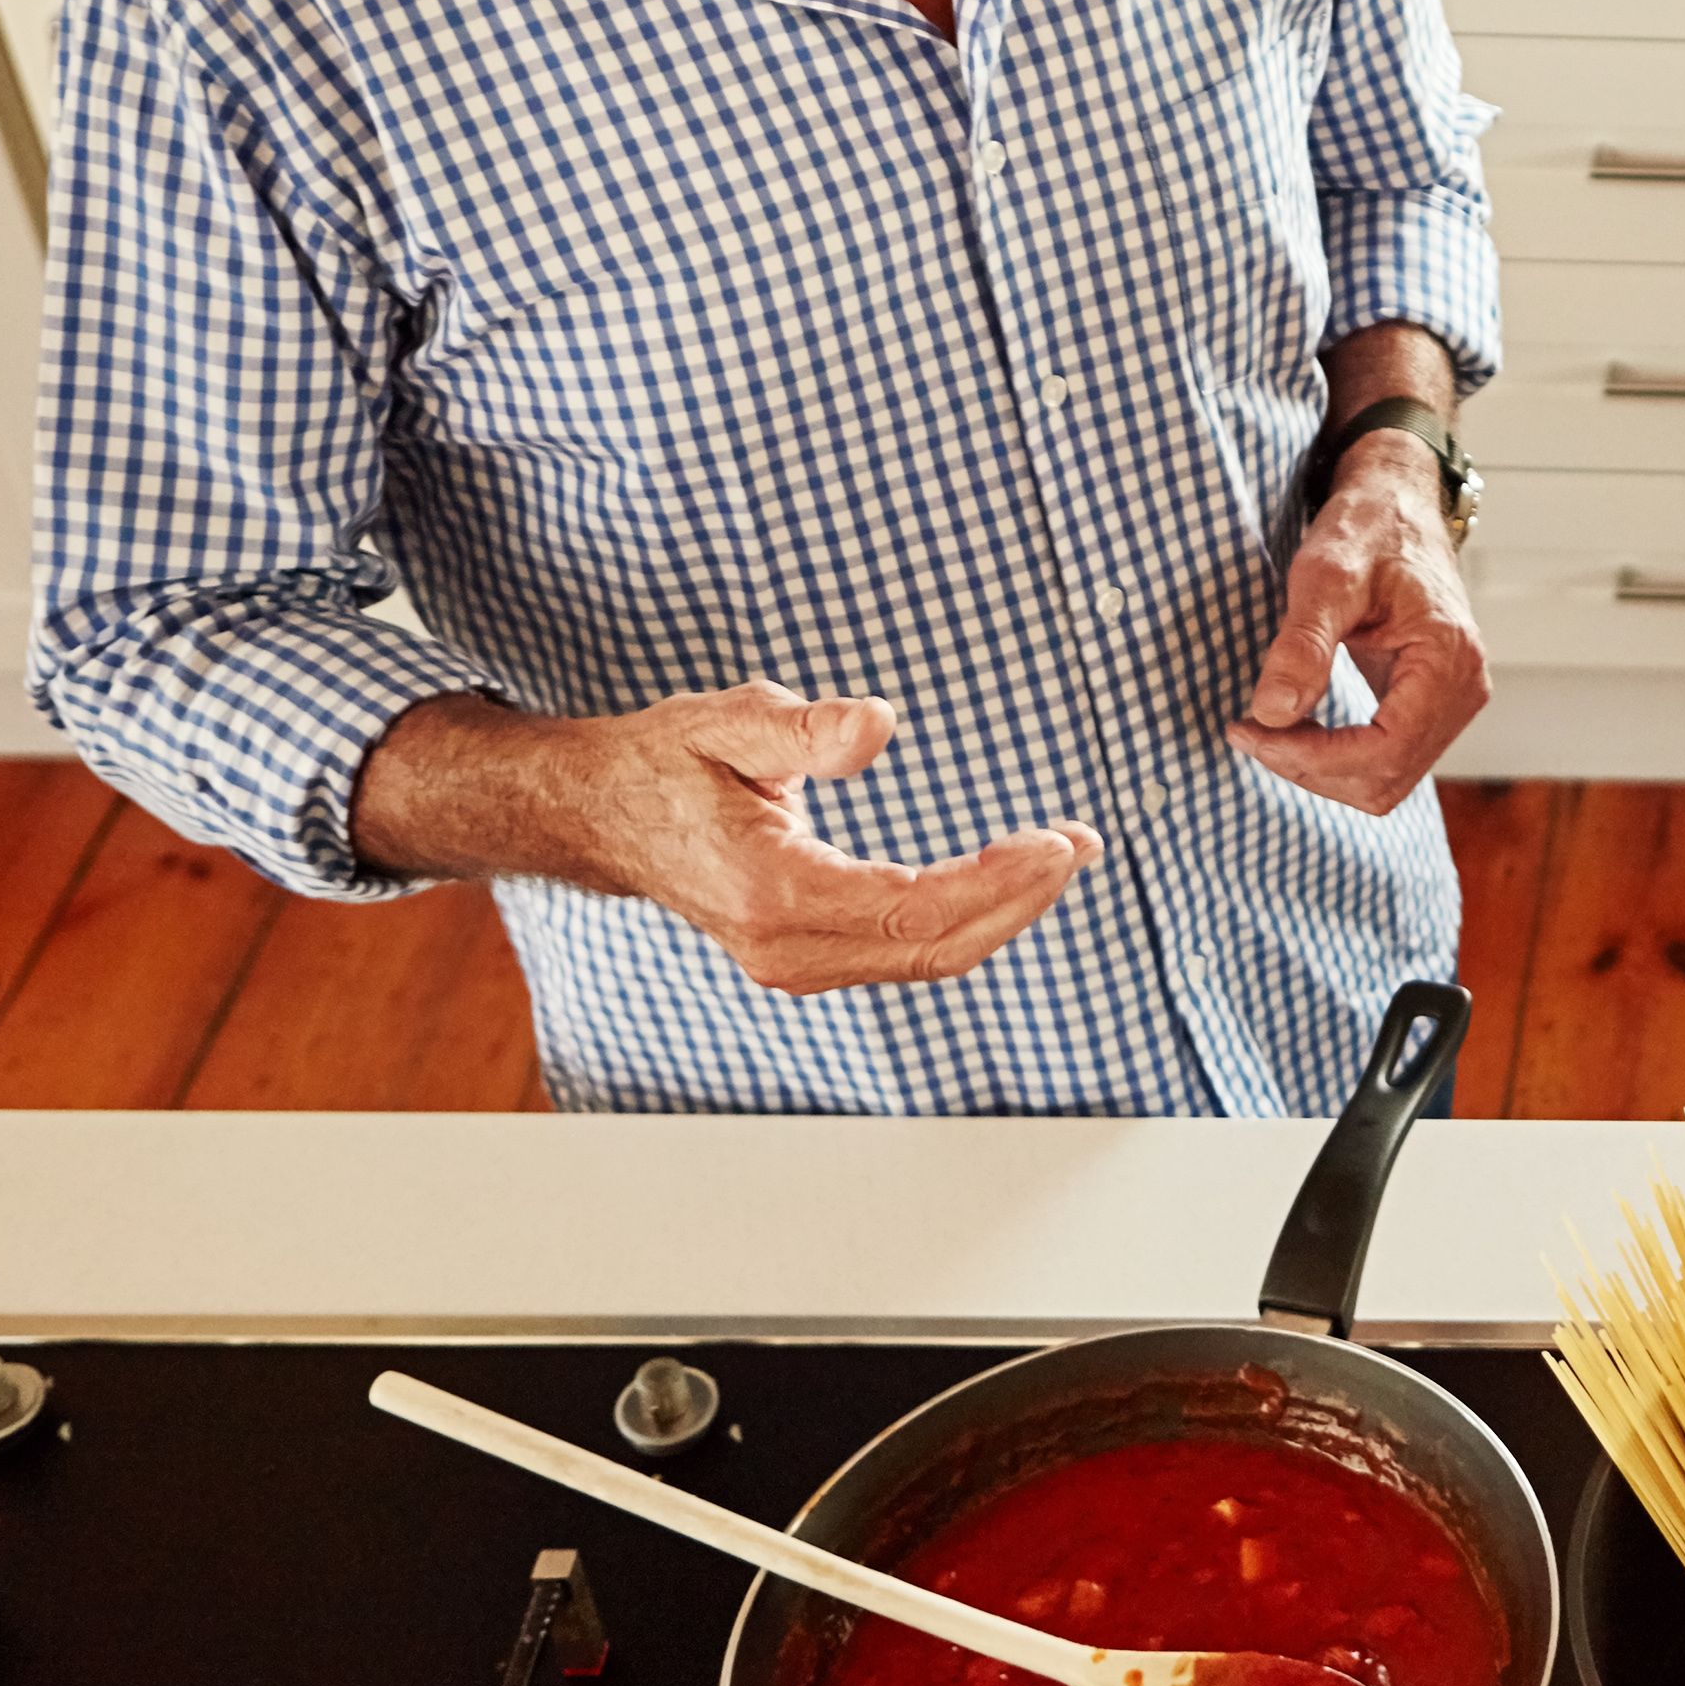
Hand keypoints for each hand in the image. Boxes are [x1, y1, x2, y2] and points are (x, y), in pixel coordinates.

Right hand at [560, 684, 1098, 993]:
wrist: (604, 816)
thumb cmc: (667, 761)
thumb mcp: (725, 720)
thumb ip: (803, 726)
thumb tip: (877, 726)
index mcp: (772, 894)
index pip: (915, 905)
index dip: (999, 882)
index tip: (1060, 842)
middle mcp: (786, 949)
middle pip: (935, 946)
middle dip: (1020, 900)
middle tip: (1080, 844)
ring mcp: (794, 965)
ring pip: (926, 956)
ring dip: (1003, 912)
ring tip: (1062, 856)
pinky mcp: (806, 960)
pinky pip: (906, 949)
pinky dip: (966, 918)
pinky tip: (1005, 877)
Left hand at [1232, 433, 1489, 808]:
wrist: (1398, 504)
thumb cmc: (1368, 527)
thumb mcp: (1324, 574)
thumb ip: (1302, 644)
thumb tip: (1274, 713)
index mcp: (1448, 658)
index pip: (1384, 750)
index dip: (1311, 758)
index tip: (1251, 730)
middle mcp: (1464, 689)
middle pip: (1385, 779)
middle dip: (1309, 767)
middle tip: (1250, 728)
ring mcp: (1452, 700)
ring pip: (1385, 780)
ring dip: (1320, 768)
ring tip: (1268, 727)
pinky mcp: (1431, 703)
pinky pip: (1386, 758)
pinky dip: (1335, 756)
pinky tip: (1296, 725)